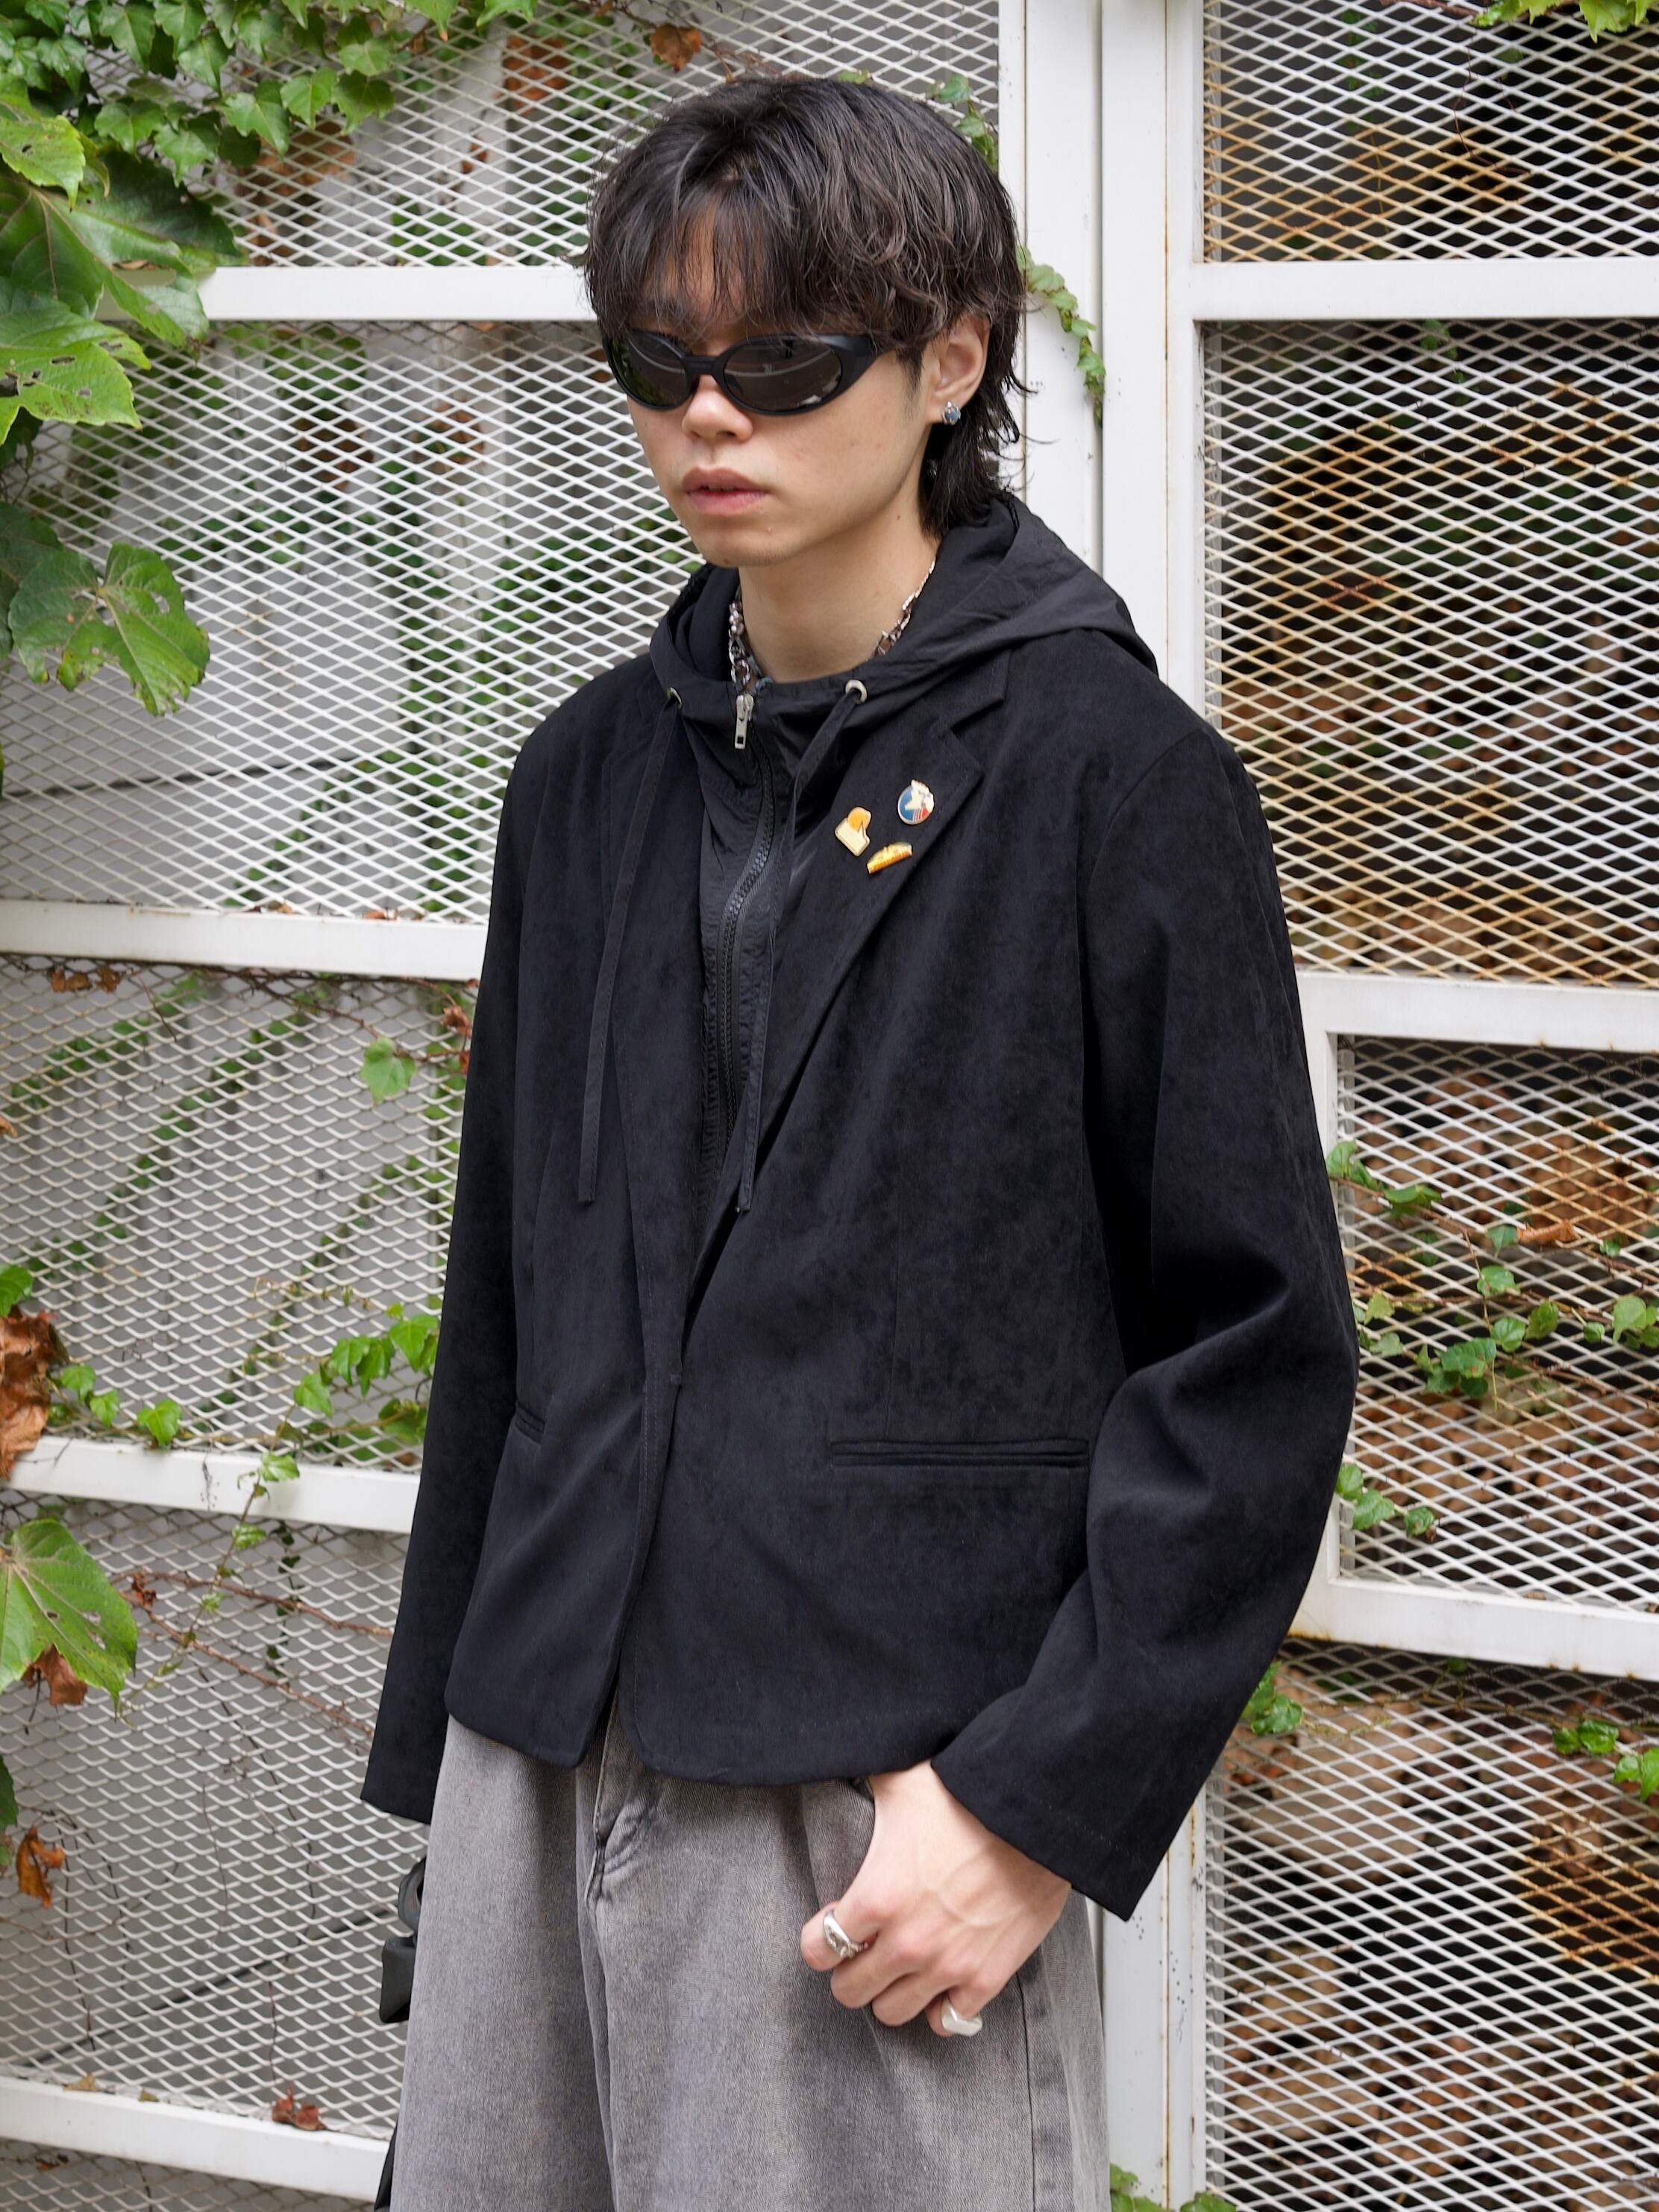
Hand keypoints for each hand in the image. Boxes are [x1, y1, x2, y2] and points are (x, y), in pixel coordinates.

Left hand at [799, 1759, 1070, 2036]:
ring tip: (899, 1966)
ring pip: (892, 2013)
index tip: (831, 1924)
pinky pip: (948, 2021)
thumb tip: (834, 1754)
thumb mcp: (899, 1780)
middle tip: (863, 1948)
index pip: (817, 1948)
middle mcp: (906, 1940)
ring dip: (890, 1991)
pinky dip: (940, 2007)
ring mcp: (948, 1964)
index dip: (818, 1937)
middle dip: (850, 1968)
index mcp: (876, 1895)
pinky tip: (939, 1982)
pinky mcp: (987, 1976)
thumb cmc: (967, 1792)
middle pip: (849, 1990)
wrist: (1035, 1814)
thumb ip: (861, 1779)